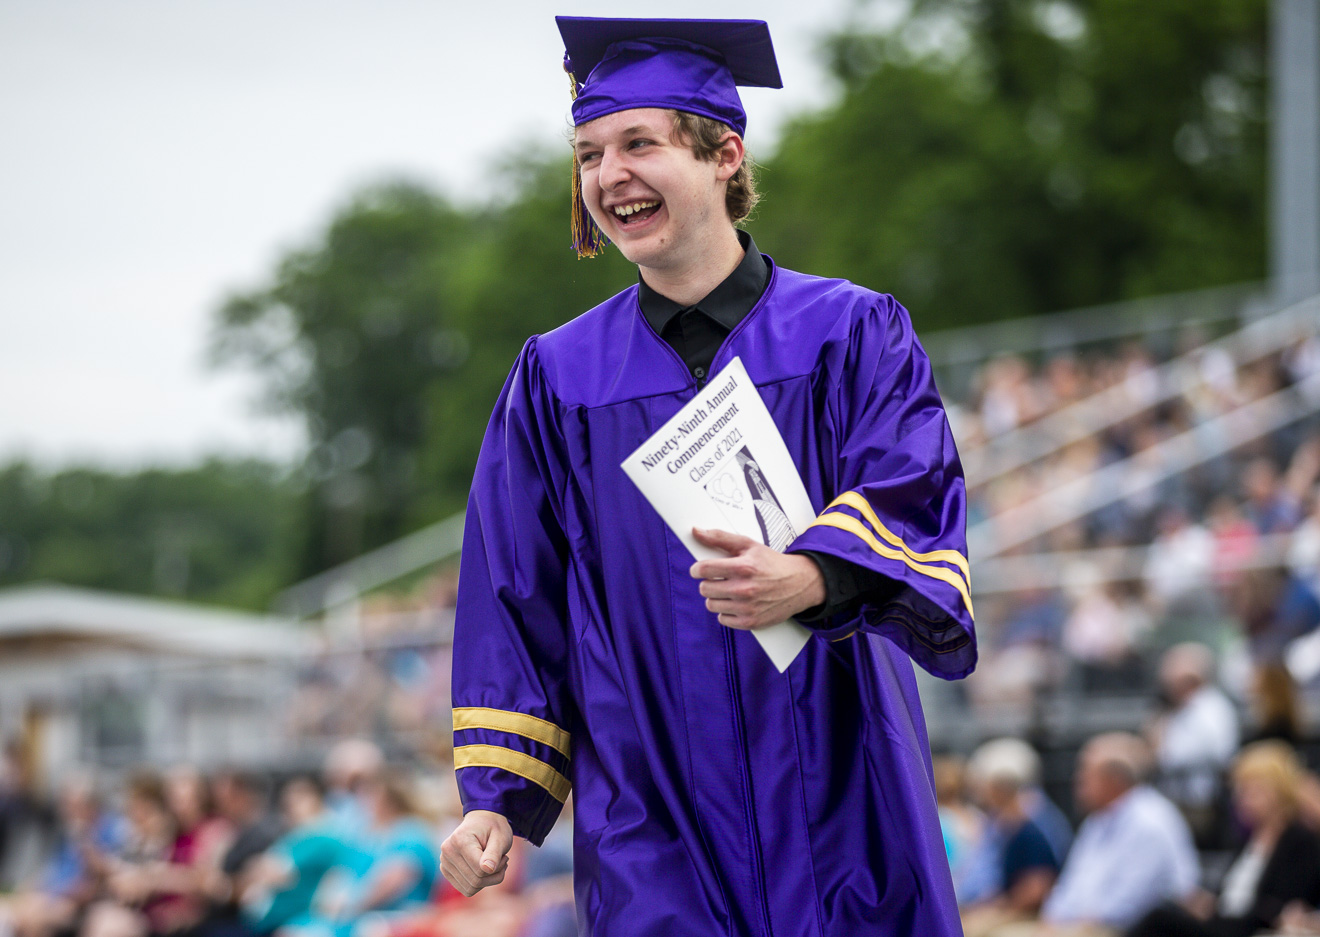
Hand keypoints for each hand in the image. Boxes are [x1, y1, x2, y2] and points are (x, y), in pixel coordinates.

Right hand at [440, 810, 512, 897]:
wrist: (482, 820)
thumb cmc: (493, 827)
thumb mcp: (501, 837)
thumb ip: (494, 853)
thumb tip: (487, 869)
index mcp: (459, 840)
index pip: (480, 870)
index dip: (498, 868)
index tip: (505, 857)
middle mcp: (447, 852)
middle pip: (475, 881)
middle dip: (494, 875)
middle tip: (502, 860)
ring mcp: (444, 862)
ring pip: (470, 888)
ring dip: (487, 881)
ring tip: (493, 863)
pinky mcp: (446, 871)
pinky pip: (466, 889)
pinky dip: (479, 883)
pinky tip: (484, 869)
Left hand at [689, 527, 825, 629]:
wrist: (799, 584)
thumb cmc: (772, 563)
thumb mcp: (748, 545)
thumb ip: (720, 538)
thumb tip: (696, 531)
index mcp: (743, 567)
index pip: (704, 569)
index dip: (696, 569)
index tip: (698, 570)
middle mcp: (745, 589)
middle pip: (704, 589)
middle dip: (708, 582)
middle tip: (719, 579)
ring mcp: (747, 608)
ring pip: (711, 605)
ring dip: (717, 597)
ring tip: (730, 591)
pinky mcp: (751, 622)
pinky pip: (722, 619)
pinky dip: (727, 611)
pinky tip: (737, 603)